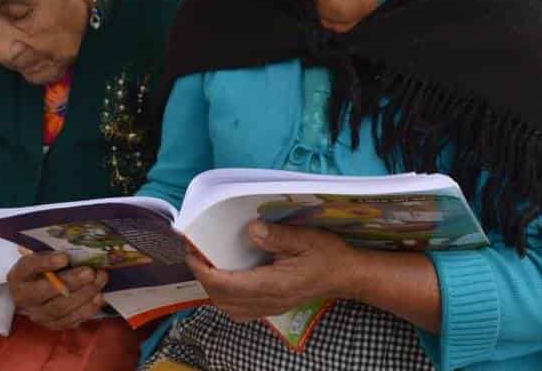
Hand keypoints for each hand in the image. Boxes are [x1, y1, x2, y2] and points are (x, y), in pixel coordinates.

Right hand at [6, 251, 108, 328]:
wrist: (34, 292)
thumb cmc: (42, 268)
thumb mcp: (40, 254)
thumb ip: (50, 248)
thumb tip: (70, 238)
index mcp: (18, 275)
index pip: (29, 267)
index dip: (46, 262)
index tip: (64, 257)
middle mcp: (24, 297)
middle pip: (46, 291)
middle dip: (71, 281)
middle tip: (90, 272)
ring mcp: (38, 314)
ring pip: (60, 307)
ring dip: (84, 294)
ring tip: (100, 280)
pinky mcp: (52, 324)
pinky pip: (70, 320)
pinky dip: (86, 309)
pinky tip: (98, 297)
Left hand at [184, 220, 355, 322]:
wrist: (348, 276)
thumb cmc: (328, 255)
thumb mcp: (306, 238)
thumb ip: (277, 236)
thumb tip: (250, 230)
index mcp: (274, 285)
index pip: (227, 285)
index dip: (204, 271)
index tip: (192, 252)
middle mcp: (269, 301)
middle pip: (223, 299)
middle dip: (204, 278)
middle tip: (196, 253)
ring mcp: (271, 307)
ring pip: (229, 308)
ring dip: (213, 289)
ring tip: (208, 265)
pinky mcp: (273, 307)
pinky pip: (240, 311)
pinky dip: (226, 298)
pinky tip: (227, 281)